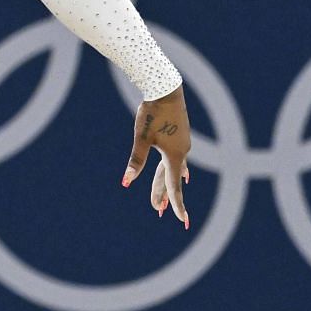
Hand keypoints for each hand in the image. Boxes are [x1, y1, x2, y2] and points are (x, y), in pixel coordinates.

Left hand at [122, 84, 192, 227]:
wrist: (166, 89)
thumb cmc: (152, 114)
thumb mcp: (141, 139)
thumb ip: (136, 162)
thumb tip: (126, 182)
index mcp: (173, 156)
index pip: (174, 186)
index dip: (176, 204)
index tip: (182, 220)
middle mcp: (182, 153)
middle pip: (170, 179)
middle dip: (164, 196)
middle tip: (158, 211)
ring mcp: (183, 144)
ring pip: (174, 170)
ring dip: (168, 184)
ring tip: (166, 200)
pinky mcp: (181, 136)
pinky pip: (179, 160)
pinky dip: (178, 171)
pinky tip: (184, 175)